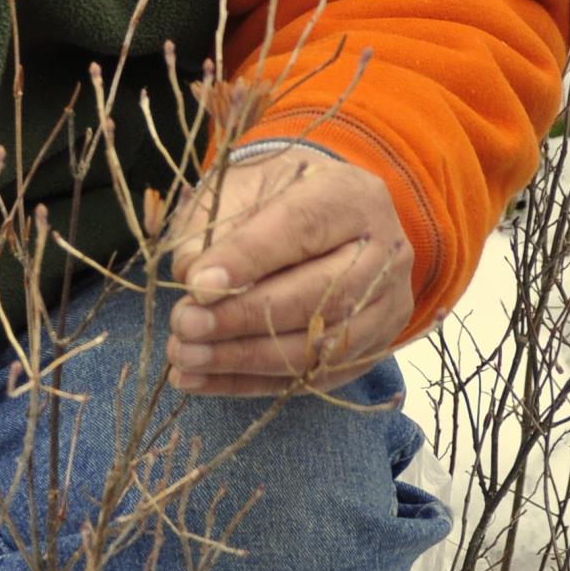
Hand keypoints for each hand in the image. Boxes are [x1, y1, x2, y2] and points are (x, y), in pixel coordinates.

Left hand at [163, 150, 413, 397]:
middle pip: (317, 294)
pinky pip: (310, 377)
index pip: (301, 227)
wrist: (325, 219)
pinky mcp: (372, 349)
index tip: (196, 285)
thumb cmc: (276, 197)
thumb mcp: (240, 187)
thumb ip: (212, 225)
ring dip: (242, 358)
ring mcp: (385, 306)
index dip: (248, 259)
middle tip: (184, 325)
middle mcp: (384, 252)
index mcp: (352, 197)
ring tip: (184, 355)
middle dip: (243, 316)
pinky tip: (201, 379)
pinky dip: (249, 383)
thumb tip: (190, 276)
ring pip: (316, 346)